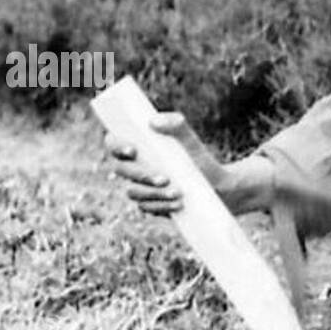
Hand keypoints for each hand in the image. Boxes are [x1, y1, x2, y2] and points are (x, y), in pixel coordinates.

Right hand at [105, 114, 272, 215]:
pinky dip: (162, 206)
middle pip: (120, 170)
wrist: (217, 187)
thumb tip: (153, 121)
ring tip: (178, 192)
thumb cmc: (200, 160)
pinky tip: (178, 205)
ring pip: (133, 192)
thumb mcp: (191, 142)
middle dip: (142, 175)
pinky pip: (146, 208)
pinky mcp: (150, 205)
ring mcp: (140, 188)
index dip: (117, 146)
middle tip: (165, 178)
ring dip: (154, 193)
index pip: (113, 144)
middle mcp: (133, 168)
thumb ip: (176, 125)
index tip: (134, 150)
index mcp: (138, 148)